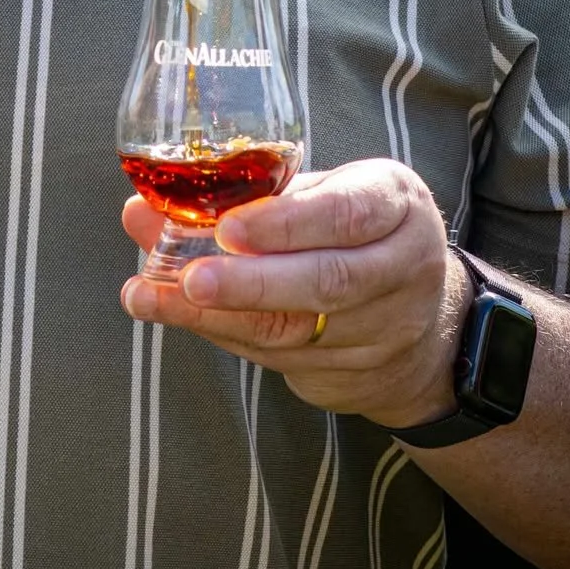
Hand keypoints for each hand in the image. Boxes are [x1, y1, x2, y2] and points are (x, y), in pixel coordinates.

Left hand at [120, 158, 469, 428]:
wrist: (427, 321)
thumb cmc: (357, 232)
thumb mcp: (327, 192)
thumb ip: (249, 195)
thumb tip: (143, 208)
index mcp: (398, 208)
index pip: (346, 215)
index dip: (286, 224)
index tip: (227, 227)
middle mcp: (402, 269)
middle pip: (326, 282)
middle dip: (250, 283)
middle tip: (188, 278)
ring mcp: (385, 332)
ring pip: (296, 332)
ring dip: (215, 317)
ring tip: (150, 298)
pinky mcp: (356, 376)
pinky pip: (282, 359)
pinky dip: (224, 335)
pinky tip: (178, 316)